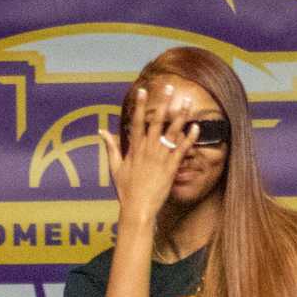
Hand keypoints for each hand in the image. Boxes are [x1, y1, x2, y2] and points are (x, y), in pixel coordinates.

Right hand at [103, 84, 200, 225]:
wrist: (138, 209)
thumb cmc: (125, 190)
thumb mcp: (115, 167)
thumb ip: (111, 147)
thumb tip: (101, 131)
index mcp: (134, 148)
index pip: (137, 121)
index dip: (140, 105)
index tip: (143, 90)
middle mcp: (148, 150)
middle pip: (157, 121)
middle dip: (163, 102)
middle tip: (168, 87)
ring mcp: (161, 158)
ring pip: (172, 132)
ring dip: (180, 115)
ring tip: (187, 100)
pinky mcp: (171, 168)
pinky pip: (182, 149)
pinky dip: (189, 138)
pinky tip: (196, 126)